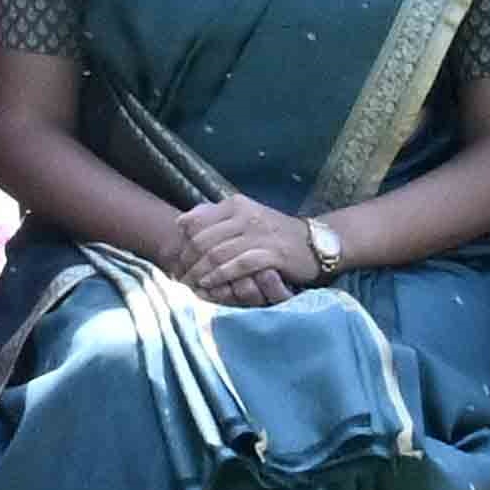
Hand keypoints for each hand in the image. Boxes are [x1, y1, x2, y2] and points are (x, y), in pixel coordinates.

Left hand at [161, 194, 330, 306]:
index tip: (176, 263)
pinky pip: (238, 265)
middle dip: (187, 262)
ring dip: (200, 272)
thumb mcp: (242, 218)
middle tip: (180, 279)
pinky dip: (220, 275)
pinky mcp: (272, 253)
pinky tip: (210, 284)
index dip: (182, 245)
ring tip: (191, 285)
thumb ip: (212, 217)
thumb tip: (180, 221)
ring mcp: (259, 234)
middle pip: (202, 240)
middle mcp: (245, 216)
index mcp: (235, 205)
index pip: (196, 223)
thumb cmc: (272, 234)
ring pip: (217, 253)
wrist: (314, 244)